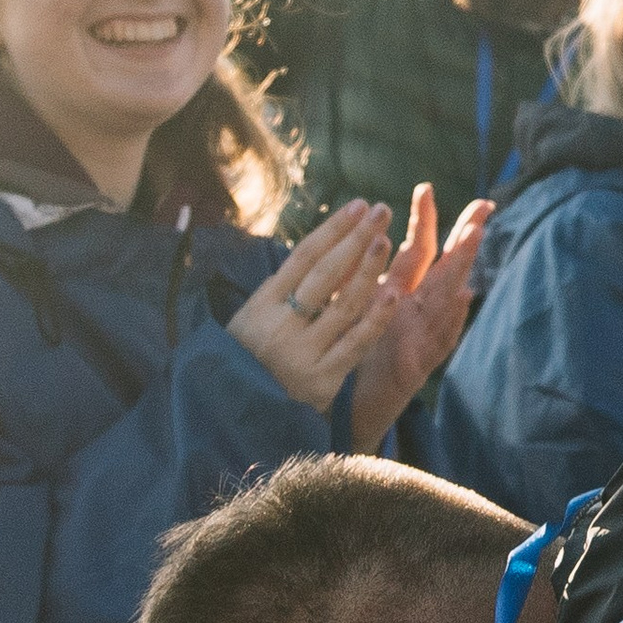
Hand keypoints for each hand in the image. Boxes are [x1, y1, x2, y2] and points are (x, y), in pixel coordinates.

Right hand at [227, 201, 398, 412]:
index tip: (359, 205)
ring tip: (386, 240)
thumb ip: (281, 293)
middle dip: (355, 238)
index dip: (334, 229)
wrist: (231, 417)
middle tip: (380, 211)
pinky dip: (374, 319)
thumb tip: (319, 252)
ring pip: (343, 304)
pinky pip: (353, 344)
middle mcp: (281, 325)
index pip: (303, 257)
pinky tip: (392, 294)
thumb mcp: (249, 322)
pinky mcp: (321, 381)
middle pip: (325, 273)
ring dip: (368, 270)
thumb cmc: (245, 363)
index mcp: (261, 305)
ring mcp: (302, 353)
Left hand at [346, 186, 494, 453]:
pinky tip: (464, 297)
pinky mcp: (416, 366)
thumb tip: (352, 238)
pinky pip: (440, 339)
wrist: (344, 413)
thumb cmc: (348, 358)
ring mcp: (420, 338)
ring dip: (462, 266)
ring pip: (447, 297)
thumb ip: (354, 278)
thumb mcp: (350, 310)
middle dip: (463, 236)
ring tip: (474, 238)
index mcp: (399, 295)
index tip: (425, 187)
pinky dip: (453, 318)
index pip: (415, 249)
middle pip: (444, 267)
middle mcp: (415, 314)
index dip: (422, 219)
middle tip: (482, 206)